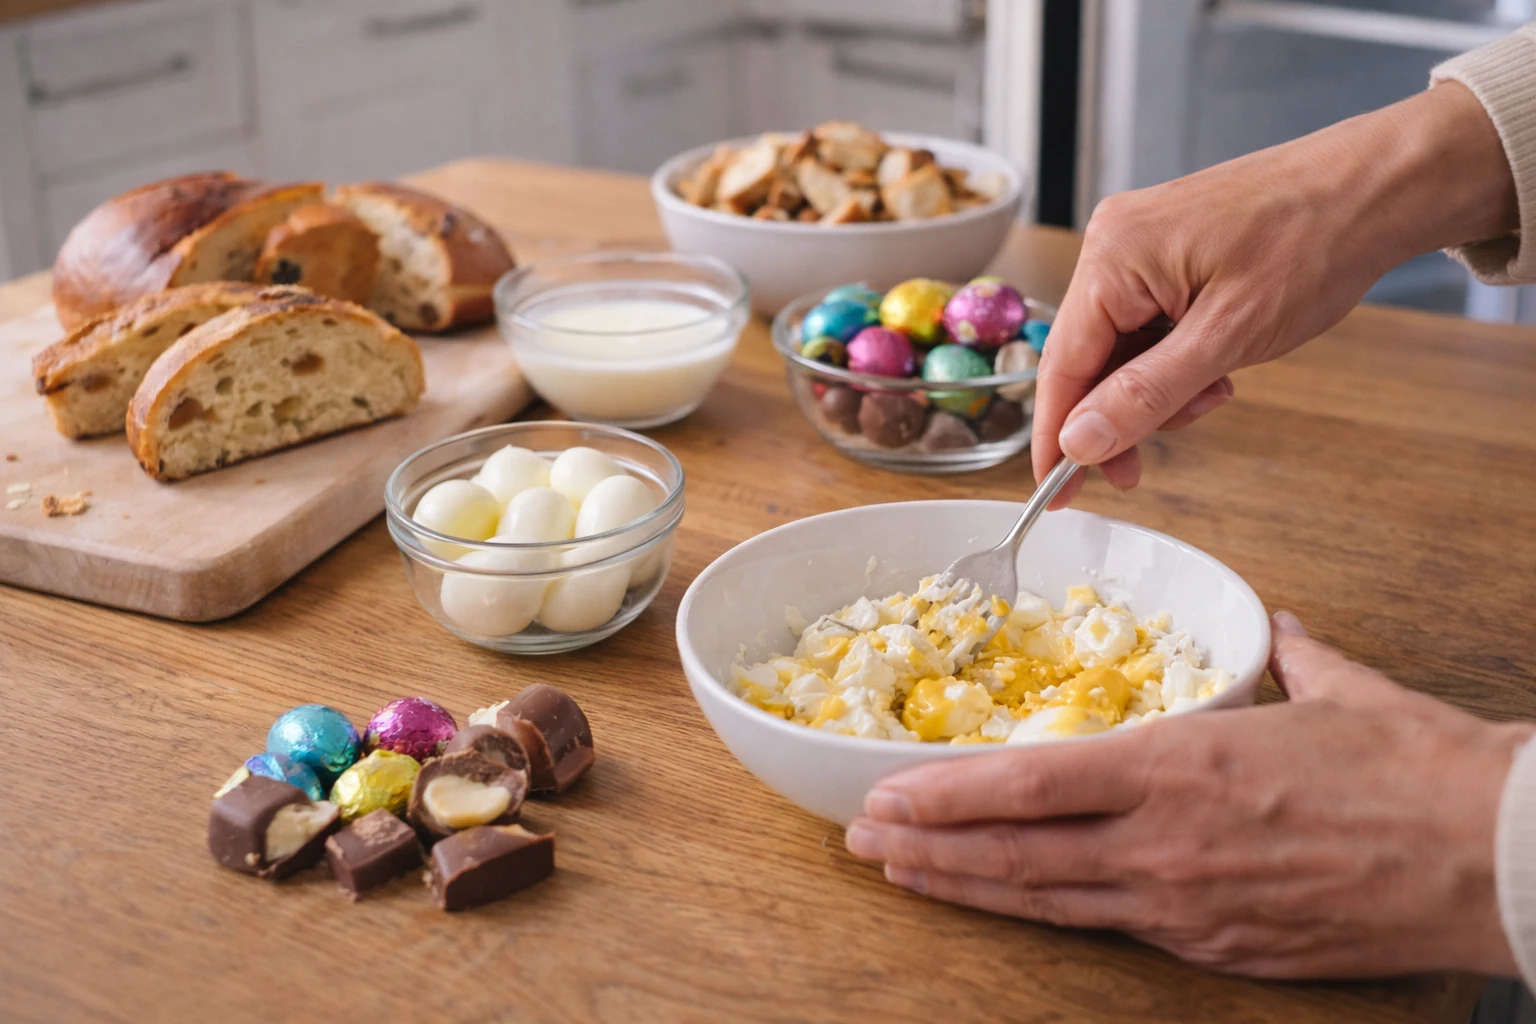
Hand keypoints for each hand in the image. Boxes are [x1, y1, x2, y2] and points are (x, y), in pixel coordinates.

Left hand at [845, 612, 1532, 977]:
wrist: (1504, 860)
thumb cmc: (1421, 769)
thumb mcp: (1337, 694)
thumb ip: (1287, 658)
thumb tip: (1275, 628)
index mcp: (1181, 764)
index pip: (1030, 786)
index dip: (945, 796)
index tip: (886, 794)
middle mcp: (1167, 842)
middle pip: (1017, 854)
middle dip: (929, 849)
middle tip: (863, 843)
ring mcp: (1190, 906)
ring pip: (1050, 903)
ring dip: (969, 891)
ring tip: (905, 879)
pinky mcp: (1223, 949)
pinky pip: (1117, 930)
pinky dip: (1053, 916)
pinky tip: (1017, 909)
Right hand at [1033, 82, 1517, 505]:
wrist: (1377, 186)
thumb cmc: (1316, 241)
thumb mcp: (1227, 337)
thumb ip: (1145, 396)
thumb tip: (1080, 441)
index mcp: (1115, 256)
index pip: (1062, 366)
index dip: (1057, 438)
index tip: (1057, 494)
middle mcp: (1114, 243)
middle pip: (1086, 359)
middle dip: (1118, 416)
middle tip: (1140, 470)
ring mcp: (1138, 245)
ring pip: (1118, 348)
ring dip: (1154, 390)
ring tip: (1214, 392)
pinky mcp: (1166, 252)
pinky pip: (1144, 324)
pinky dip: (1171, 360)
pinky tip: (1213, 367)